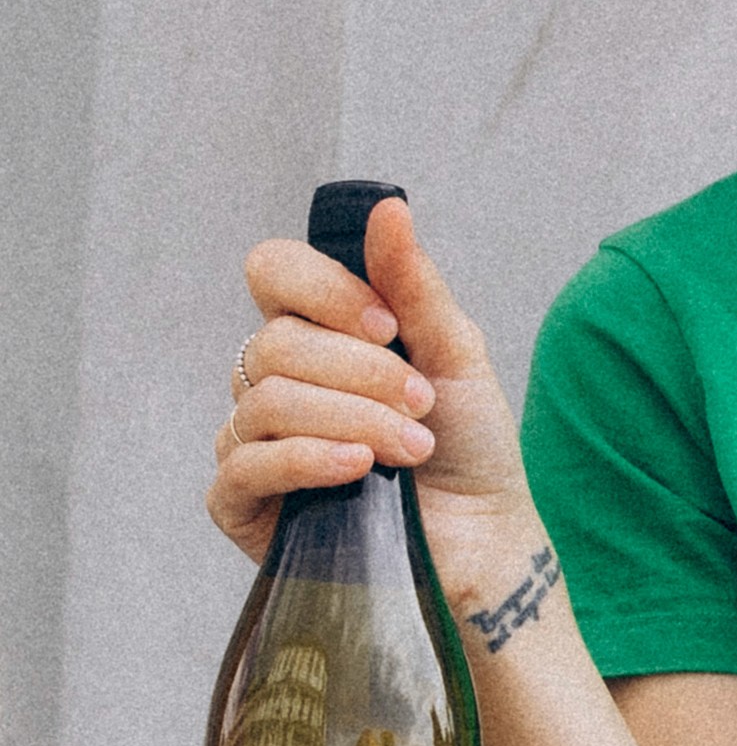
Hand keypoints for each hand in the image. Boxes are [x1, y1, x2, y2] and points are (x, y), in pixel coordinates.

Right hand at [208, 197, 547, 621]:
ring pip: (267, 401)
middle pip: (276, 343)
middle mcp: (273, 377)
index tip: (391, 328)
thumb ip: (413, 284)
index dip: (326, 291)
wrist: (485, 538)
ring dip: (353, 420)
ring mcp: (252, 439)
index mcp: (316, 330)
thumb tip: (387, 208)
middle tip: (423, 404)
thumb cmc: (469, 444)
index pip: (272, 271)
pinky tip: (358, 470)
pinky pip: (244, 465)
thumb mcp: (454, 354)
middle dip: (362, 373)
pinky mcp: (242, 503)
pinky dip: (307, 460)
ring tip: (412, 447)